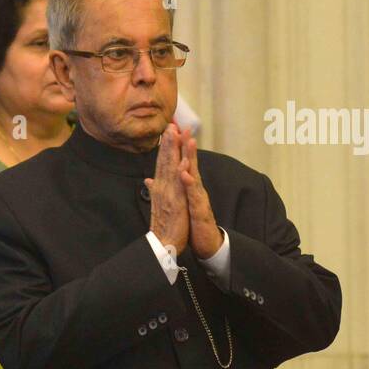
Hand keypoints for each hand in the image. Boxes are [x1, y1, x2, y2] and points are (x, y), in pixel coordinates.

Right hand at [145, 123, 189, 255]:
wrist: (162, 243)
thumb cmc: (163, 224)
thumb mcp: (159, 203)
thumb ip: (155, 189)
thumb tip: (148, 180)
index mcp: (161, 187)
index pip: (162, 162)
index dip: (165, 146)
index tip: (168, 130)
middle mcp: (163, 187)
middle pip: (165, 161)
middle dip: (168, 142)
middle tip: (170, 124)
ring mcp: (168, 194)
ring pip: (170, 168)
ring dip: (173, 151)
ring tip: (176, 134)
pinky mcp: (175, 202)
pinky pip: (179, 185)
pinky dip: (181, 172)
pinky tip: (183, 161)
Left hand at [177, 132, 222, 259]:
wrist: (204, 241)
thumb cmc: (192, 221)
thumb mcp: (181, 201)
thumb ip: (175, 186)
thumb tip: (165, 175)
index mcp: (187, 186)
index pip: (181, 163)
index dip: (176, 147)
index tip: (171, 130)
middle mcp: (195, 188)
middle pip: (190, 163)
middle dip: (186, 145)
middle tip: (183, 126)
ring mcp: (198, 197)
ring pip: (194, 175)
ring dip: (192, 159)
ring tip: (189, 142)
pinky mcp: (199, 210)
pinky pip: (194, 196)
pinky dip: (190, 185)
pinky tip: (185, 175)